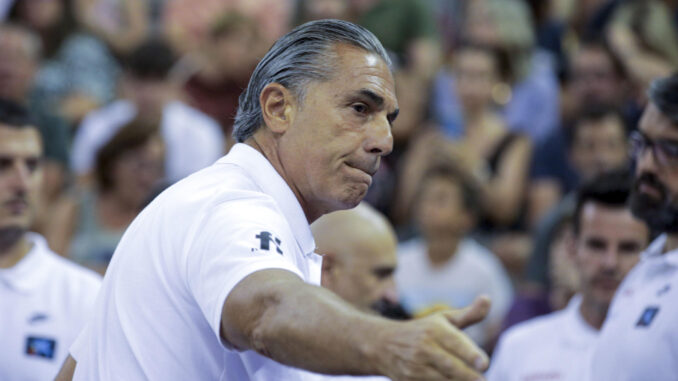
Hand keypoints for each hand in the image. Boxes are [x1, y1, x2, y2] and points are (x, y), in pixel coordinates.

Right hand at [373, 297, 490, 380]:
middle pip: (451, 366)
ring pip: (443, 380)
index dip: (471, 355)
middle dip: (469, 376)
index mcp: (435, 329)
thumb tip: (488, 299)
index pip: (455, 343)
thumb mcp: (443, 320)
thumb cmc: (423, 331)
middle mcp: (424, 347)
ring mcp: (415, 367)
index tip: (484, 364)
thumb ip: (469, 314)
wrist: (383, 344)